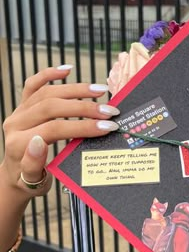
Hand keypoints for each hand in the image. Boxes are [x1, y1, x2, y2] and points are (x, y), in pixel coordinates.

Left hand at [1, 66, 119, 196]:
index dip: (82, 126)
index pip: (54, 129)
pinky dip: (49, 74)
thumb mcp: (33, 181)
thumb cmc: (29, 180)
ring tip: (101, 91)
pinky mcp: (22, 104)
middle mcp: (16, 123)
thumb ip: (34, 164)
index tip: (106, 127)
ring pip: (47, 92)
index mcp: (18, 143)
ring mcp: (19, 111)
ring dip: (76, 90)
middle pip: (52, 107)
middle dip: (84, 108)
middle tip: (110, 111)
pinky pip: (33, 84)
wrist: (15, 174)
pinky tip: (67, 70)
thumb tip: (39, 141)